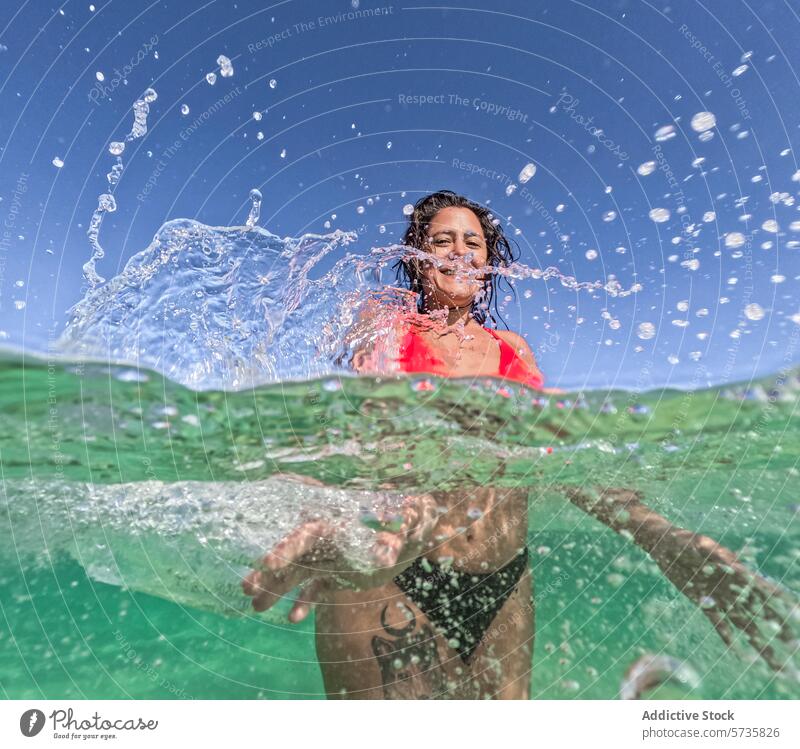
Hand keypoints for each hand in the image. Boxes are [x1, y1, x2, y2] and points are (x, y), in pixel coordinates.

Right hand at [241, 487, 436, 622]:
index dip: (287, 548)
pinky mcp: (337, 573)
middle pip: (295, 555)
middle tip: (247, 589)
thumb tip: (388, 554)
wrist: (415, 531)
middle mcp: (330, 540)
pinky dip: (304, 601)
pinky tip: (293, 618)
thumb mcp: (411, 523)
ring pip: (298, 573)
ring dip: (278, 589)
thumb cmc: (412, 519)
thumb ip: (398, 532)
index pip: (307, 534)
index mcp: (341, 524)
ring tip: (255, 606)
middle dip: (271, 571)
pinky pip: (315, 588)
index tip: (266, 563)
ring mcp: (331, 557)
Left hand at [645, 525, 798, 672]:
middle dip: (776, 626)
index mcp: (733, 570)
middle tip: (792, 644)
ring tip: (773, 660)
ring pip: (742, 622)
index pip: (760, 587)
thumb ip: (715, 552)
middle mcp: (730, 586)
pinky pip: (718, 624)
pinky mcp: (703, 603)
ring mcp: (718, 596)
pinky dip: (728, 637)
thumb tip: (733, 562)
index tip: (796, 612)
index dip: (778, 599)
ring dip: (757, 641)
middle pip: (758, 610)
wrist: (662, 545)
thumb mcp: (698, 543)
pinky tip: (740, 654)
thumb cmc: (682, 539)